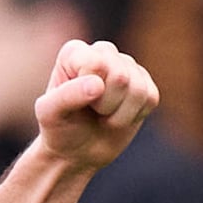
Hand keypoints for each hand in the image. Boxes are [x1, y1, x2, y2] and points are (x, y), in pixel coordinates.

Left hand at [33, 40, 158, 171]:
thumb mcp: (50, 115)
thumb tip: (97, 84)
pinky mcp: (145, 83)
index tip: (74, 102)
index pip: (96, 64)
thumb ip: (66, 96)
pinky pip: (151, 97)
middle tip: (90, 111)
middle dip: (105, 105)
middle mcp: (102, 52)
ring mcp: (126, 65)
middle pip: (120, 76)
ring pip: (138, 88)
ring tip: (102, 115)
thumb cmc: (58, 128)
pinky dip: (133, 116)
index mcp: (74, 52)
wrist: (76, 150)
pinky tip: (117, 117)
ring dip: (119, 114)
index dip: (88, 92)